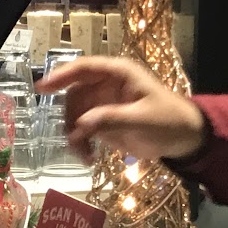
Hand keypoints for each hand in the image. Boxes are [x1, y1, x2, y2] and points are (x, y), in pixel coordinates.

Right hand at [39, 57, 205, 160]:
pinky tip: (89, 158)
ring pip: (75, 115)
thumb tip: (79, 126)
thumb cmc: (170, 120)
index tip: (42, 88)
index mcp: (119, 73)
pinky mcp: (104, 122)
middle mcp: (107, 85)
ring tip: (84, 155)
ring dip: (74, 135)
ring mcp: (104, 104)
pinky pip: (83, 130)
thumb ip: (110, 119)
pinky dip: (82, 143)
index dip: (61, 75)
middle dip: (69, 118)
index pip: (84, 68)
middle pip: (74, 95)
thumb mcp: (142, 119)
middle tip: (73, 140)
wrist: (186, 139)